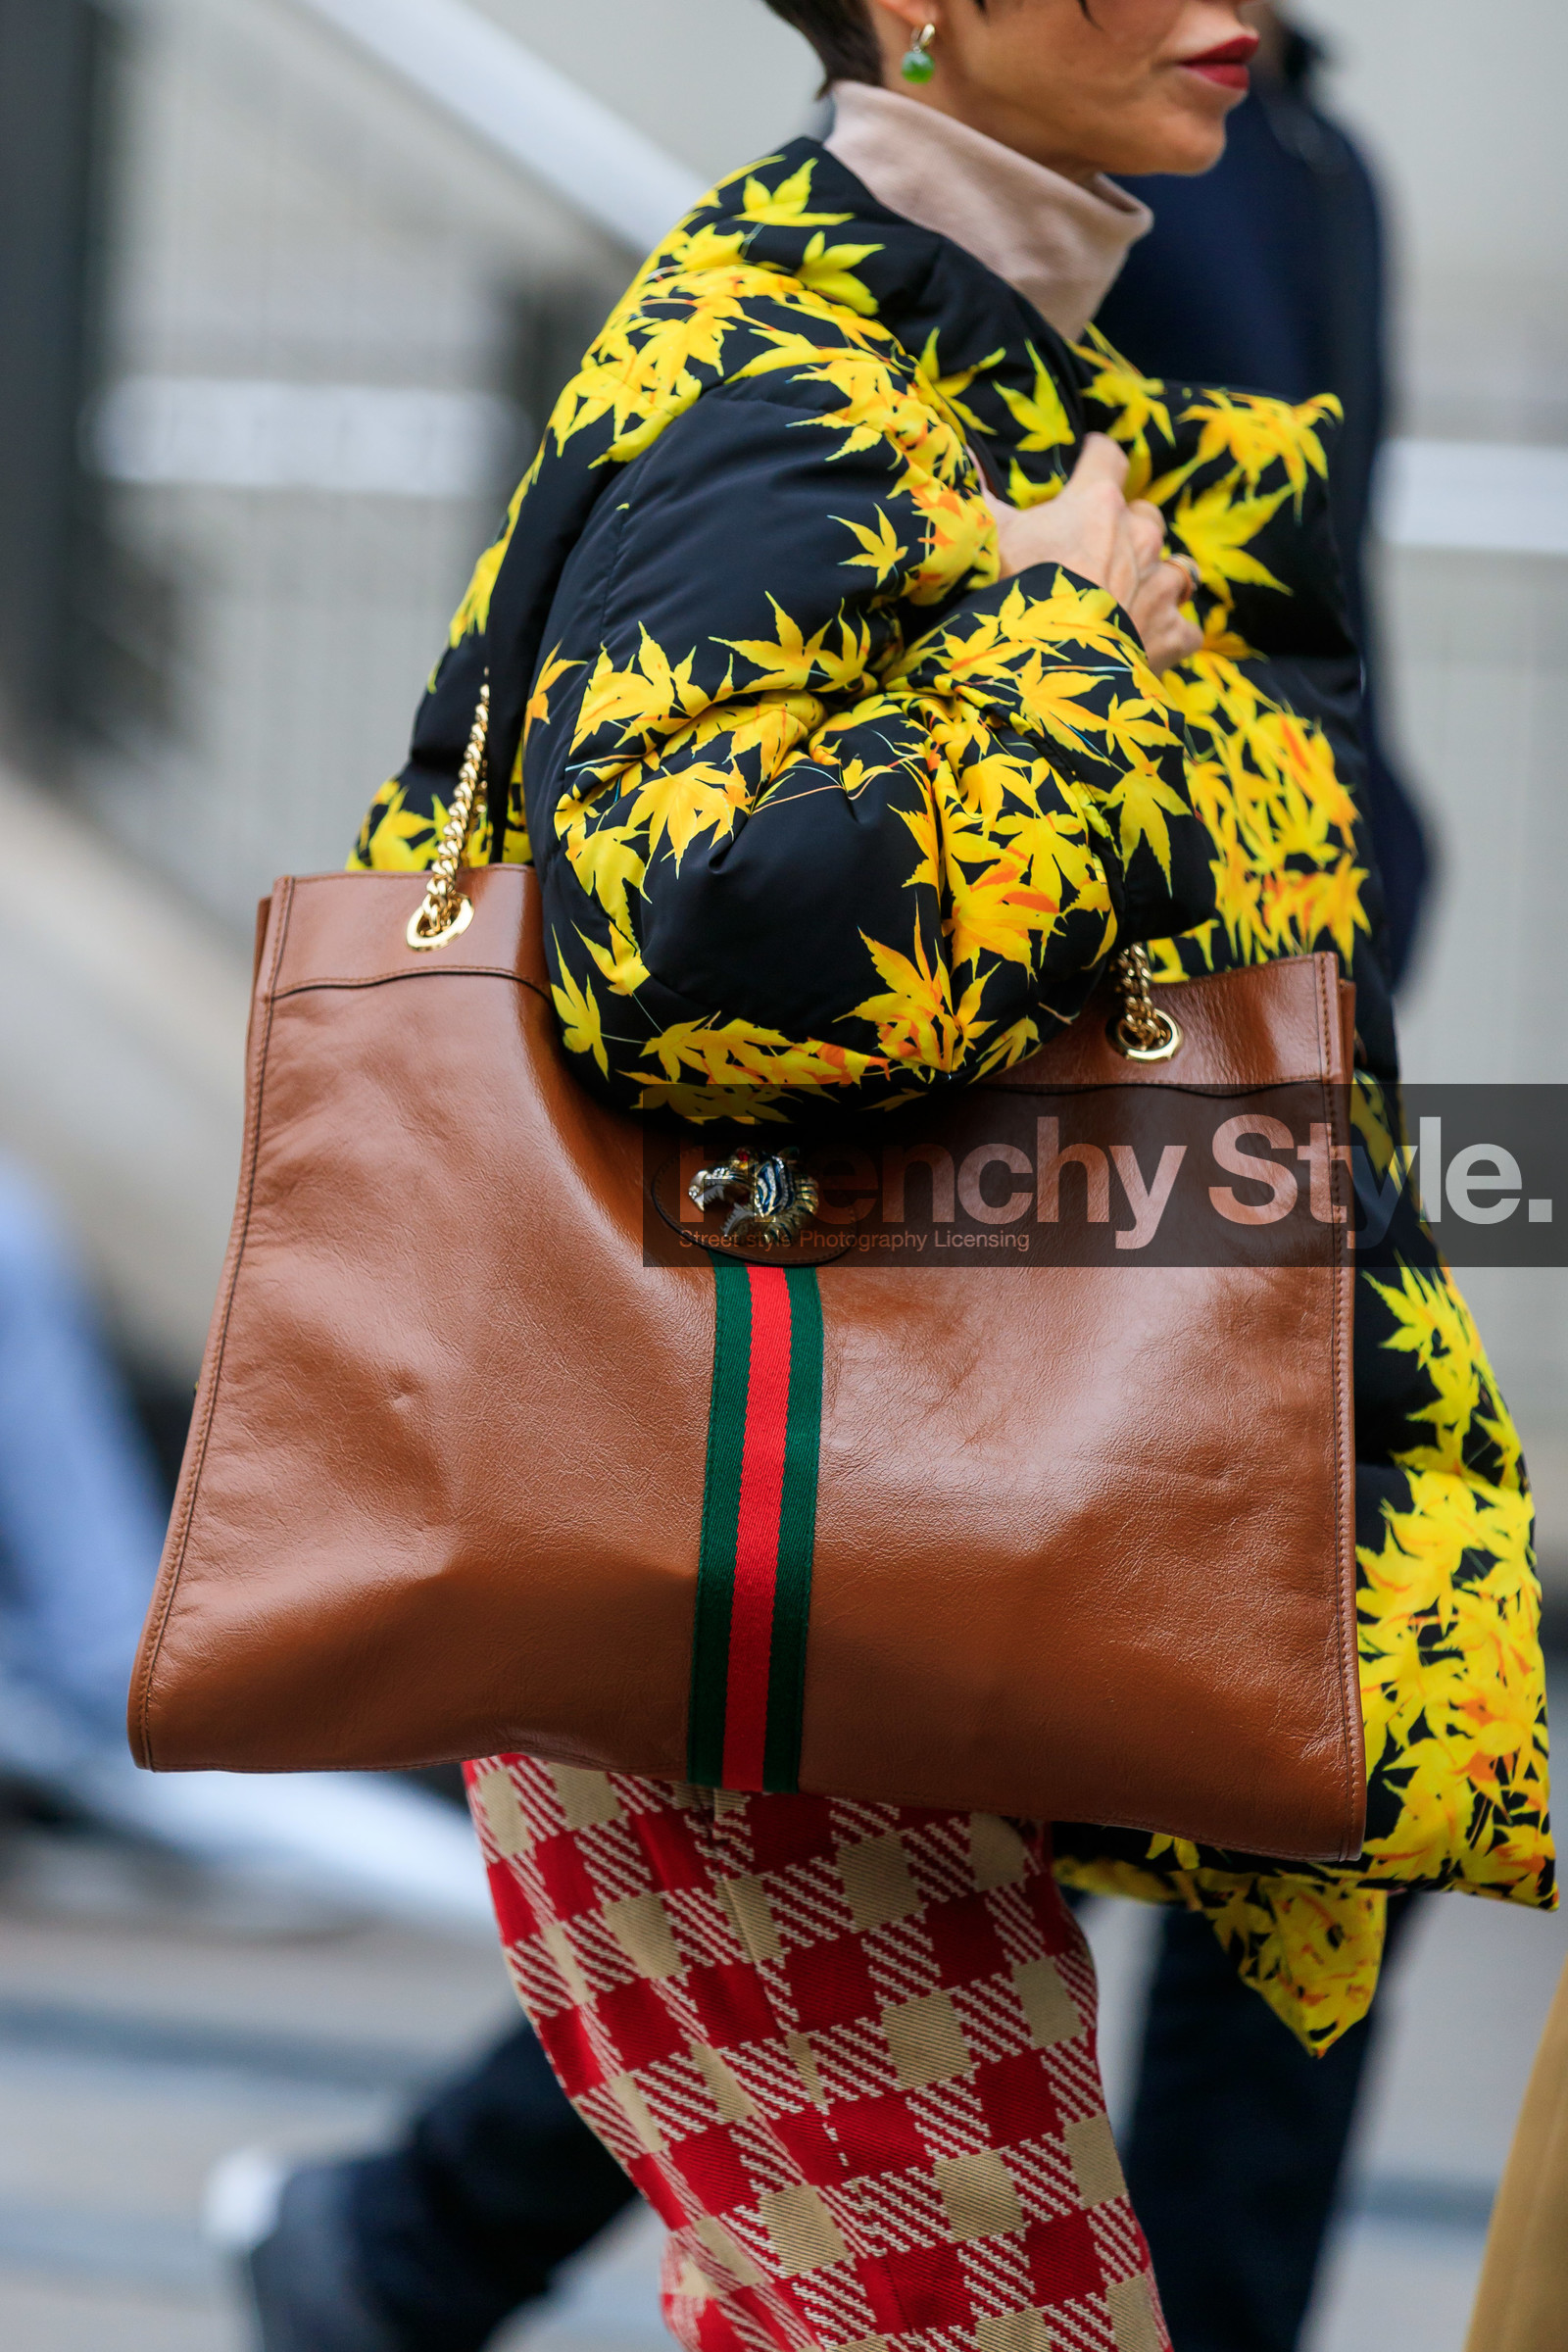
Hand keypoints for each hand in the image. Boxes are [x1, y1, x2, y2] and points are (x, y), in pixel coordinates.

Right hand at [982, 433, 1203, 673]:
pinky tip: (1151, 641)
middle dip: (1127, 527)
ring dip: (1156, 576)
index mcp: (1096, 503)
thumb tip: (956, 456)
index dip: (1096, 457)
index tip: (1088, 459)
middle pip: (1145, 513)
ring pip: (1176, 567)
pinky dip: (1170, 632)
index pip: (1107, 456)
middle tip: (1098, 550)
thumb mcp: (988, 541)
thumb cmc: (1014, 595)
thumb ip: (979, 498)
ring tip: (1131, 595)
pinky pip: (1185, 627)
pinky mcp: (1172, 633)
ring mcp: (1161, 585)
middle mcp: (1139, 536)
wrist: (1049, 667)